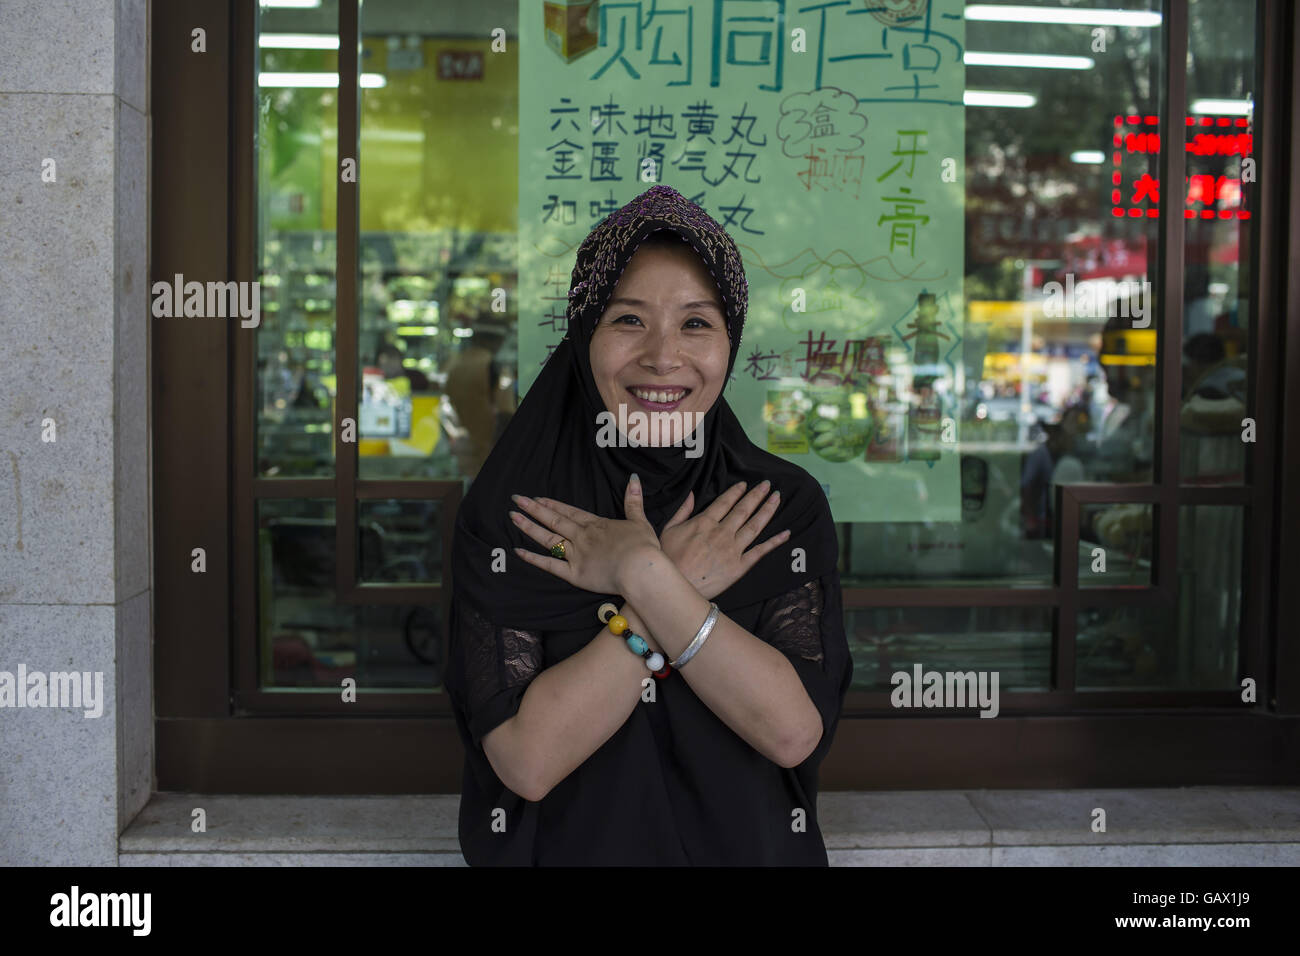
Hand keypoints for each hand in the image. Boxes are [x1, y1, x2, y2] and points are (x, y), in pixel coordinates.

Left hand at [509, 475, 661, 595]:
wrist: (640, 569)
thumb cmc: (643, 548)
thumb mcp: (640, 521)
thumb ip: (633, 501)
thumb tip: (633, 478)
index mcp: (597, 525)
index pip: (570, 512)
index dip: (553, 505)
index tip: (537, 498)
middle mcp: (582, 537)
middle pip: (554, 520)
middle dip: (534, 509)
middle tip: (516, 500)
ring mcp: (576, 555)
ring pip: (548, 539)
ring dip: (529, 527)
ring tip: (513, 517)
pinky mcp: (575, 574)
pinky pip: (550, 566)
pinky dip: (533, 559)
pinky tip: (518, 551)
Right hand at [659, 480, 789, 599]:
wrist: (675, 587)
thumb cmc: (668, 560)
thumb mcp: (668, 530)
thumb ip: (682, 511)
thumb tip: (691, 494)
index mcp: (705, 522)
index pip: (725, 502)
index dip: (737, 491)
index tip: (745, 484)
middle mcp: (722, 532)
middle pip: (744, 509)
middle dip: (757, 495)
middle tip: (768, 485)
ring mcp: (733, 549)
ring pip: (755, 526)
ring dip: (767, 510)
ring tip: (777, 498)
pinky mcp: (740, 566)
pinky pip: (760, 551)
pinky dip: (774, 542)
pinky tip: (786, 533)